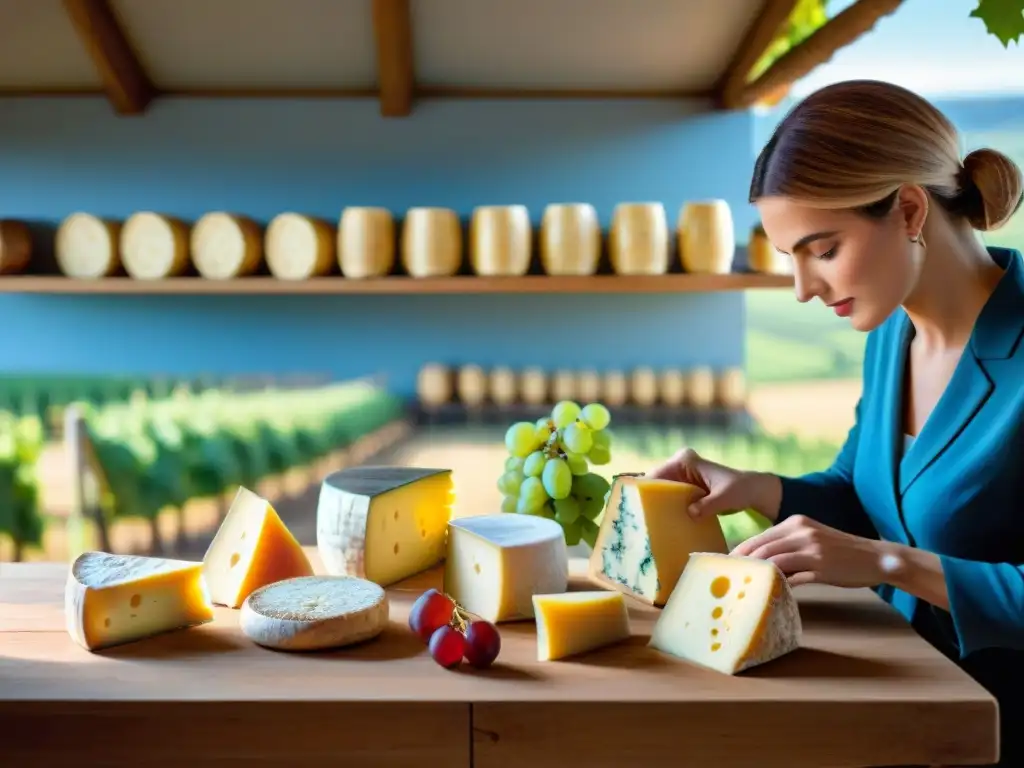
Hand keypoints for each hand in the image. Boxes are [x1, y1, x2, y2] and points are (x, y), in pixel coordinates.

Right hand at [647, 448, 781, 520]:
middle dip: (646, 498)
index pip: (658, 474)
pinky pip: (667, 496)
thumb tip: (690, 512)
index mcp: (685, 460)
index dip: (645, 488)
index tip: (635, 503)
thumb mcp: (725, 498)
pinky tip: (658, 521)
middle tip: (636, 517)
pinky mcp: (683, 487)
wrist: (751, 490)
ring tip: (643, 521)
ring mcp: (680, 476)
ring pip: (658, 490)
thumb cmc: (740, 489)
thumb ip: (708, 505)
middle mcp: (679, 465)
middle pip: (654, 482)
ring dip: (653, 504)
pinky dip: (664, 507)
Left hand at [731, 514, 885, 587]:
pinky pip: (794, 578)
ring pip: (774, 562)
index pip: (759, 537)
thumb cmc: (840, 550)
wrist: (876, 557)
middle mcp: (802, 532)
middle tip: (730, 580)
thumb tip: (758, 559)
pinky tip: (771, 593)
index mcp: (796, 522)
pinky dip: (780, 586)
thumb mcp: (811, 537)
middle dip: (743, 564)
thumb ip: (787, 544)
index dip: (740, 552)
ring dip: (758, 575)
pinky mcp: (822, 568)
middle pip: (762, 549)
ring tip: (745, 587)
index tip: (728, 565)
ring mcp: (813, 550)